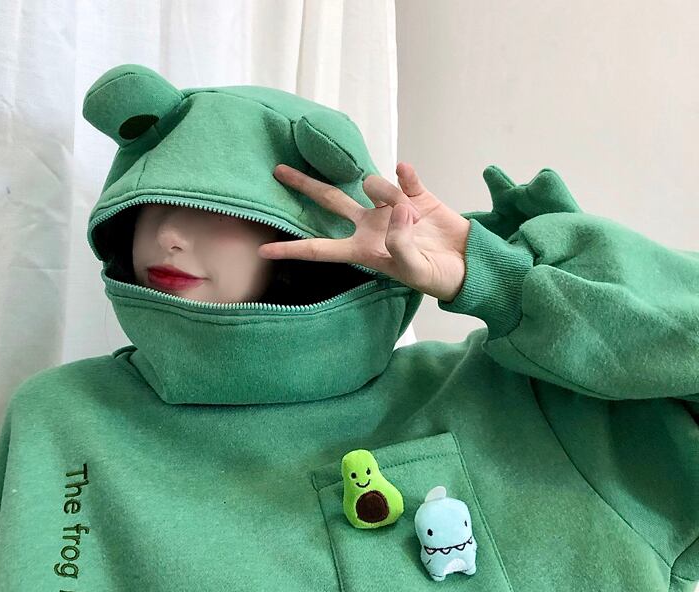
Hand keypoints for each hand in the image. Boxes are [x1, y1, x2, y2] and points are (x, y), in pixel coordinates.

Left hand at [258, 162, 469, 301]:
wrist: (471, 265)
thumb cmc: (440, 277)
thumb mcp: (416, 271)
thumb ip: (400, 245)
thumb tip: (394, 211)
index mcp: (364, 250)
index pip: (320, 249)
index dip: (292, 250)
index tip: (263, 250)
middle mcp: (371, 227)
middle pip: (330, 201)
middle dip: (305, 186)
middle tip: (278, 170)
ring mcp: (391, 209)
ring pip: (375, 185)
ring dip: (387, 193)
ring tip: (413, 218)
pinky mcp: (416, 194)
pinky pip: (404, 176)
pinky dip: (404, 174)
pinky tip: (406, 171)